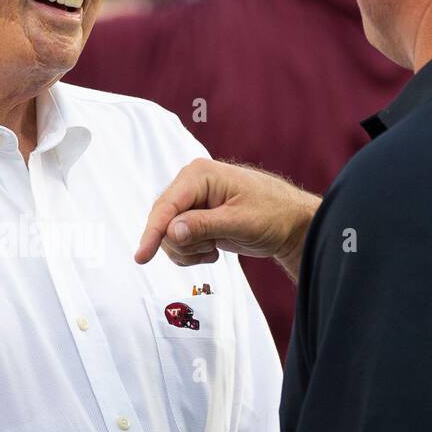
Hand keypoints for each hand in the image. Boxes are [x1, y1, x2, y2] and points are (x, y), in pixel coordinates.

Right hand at [135, 159, 320, 282]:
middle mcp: (190, 185)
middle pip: (163, 223)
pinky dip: (191, 254)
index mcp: (199, 174)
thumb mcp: (240, 221)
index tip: (141, 257)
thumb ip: (204, 226)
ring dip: (189, 251)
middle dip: (184, 244)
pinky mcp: (193, 218)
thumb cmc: (273, 214)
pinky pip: (176, 242)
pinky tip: (212, 249)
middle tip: (211, 248)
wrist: (290, 224)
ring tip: (215, 247)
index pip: (166, 206)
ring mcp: (190, 202)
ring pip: (168, 236)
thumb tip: (170, 231)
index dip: (152, 233)